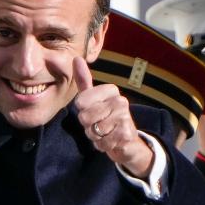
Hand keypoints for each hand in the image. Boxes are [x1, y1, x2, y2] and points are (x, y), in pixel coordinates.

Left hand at [72, 57, 154, 177]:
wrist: (127, 141)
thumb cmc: (106, 118)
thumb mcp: (94, 99)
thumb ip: (84, 81)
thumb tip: (76, 58)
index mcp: (111, 90)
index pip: (80, 101)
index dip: (82, 111)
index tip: (94, 111)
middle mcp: (120, 100)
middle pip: (85, 117)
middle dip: (88, 126)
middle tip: (100, 125)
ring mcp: (125, 117)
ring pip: (93, 130)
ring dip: (95, 136)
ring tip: (106, 133)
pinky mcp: (126, 134)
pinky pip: (102, 142)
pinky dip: (103, 145)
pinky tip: (111, 141)